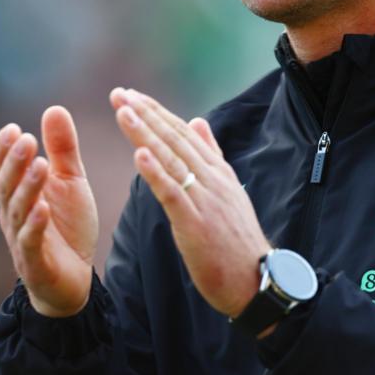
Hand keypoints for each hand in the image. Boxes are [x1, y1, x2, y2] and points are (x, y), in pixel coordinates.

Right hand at [0, 107, 98, 316]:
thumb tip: (54, 108)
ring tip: (40, 164)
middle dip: (15, 162)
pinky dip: (35, 224)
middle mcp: (13, 213)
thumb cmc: (67, 227)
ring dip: (28, 187)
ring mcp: (21, 238)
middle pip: (7, 185)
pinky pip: (31, 241)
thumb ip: (62, 149)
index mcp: (18, 193)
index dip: (3, 150)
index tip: (13, 129)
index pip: (1, 168)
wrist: (75, 279)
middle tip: (26, 140)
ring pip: (17, 210)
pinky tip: (43, 208)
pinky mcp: (35, 262)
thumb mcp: (70, 181)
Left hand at [110, 87, 271, 318]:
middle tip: (119, 93)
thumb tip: (199, 122)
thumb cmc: (237, 242)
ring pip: (170, 159)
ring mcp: (205, 199)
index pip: (183, 134)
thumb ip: (212, 157)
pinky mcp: (195, 223)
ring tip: (124, 111)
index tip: (132, 95)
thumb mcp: (227, 192)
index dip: (156, 112)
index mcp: (218, 172)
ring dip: (145, 133)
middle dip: (145, 114)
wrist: (255, 281)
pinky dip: (155, 172)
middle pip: (174, 139)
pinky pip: (172, 192)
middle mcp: (212, 179)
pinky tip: (138, 154)